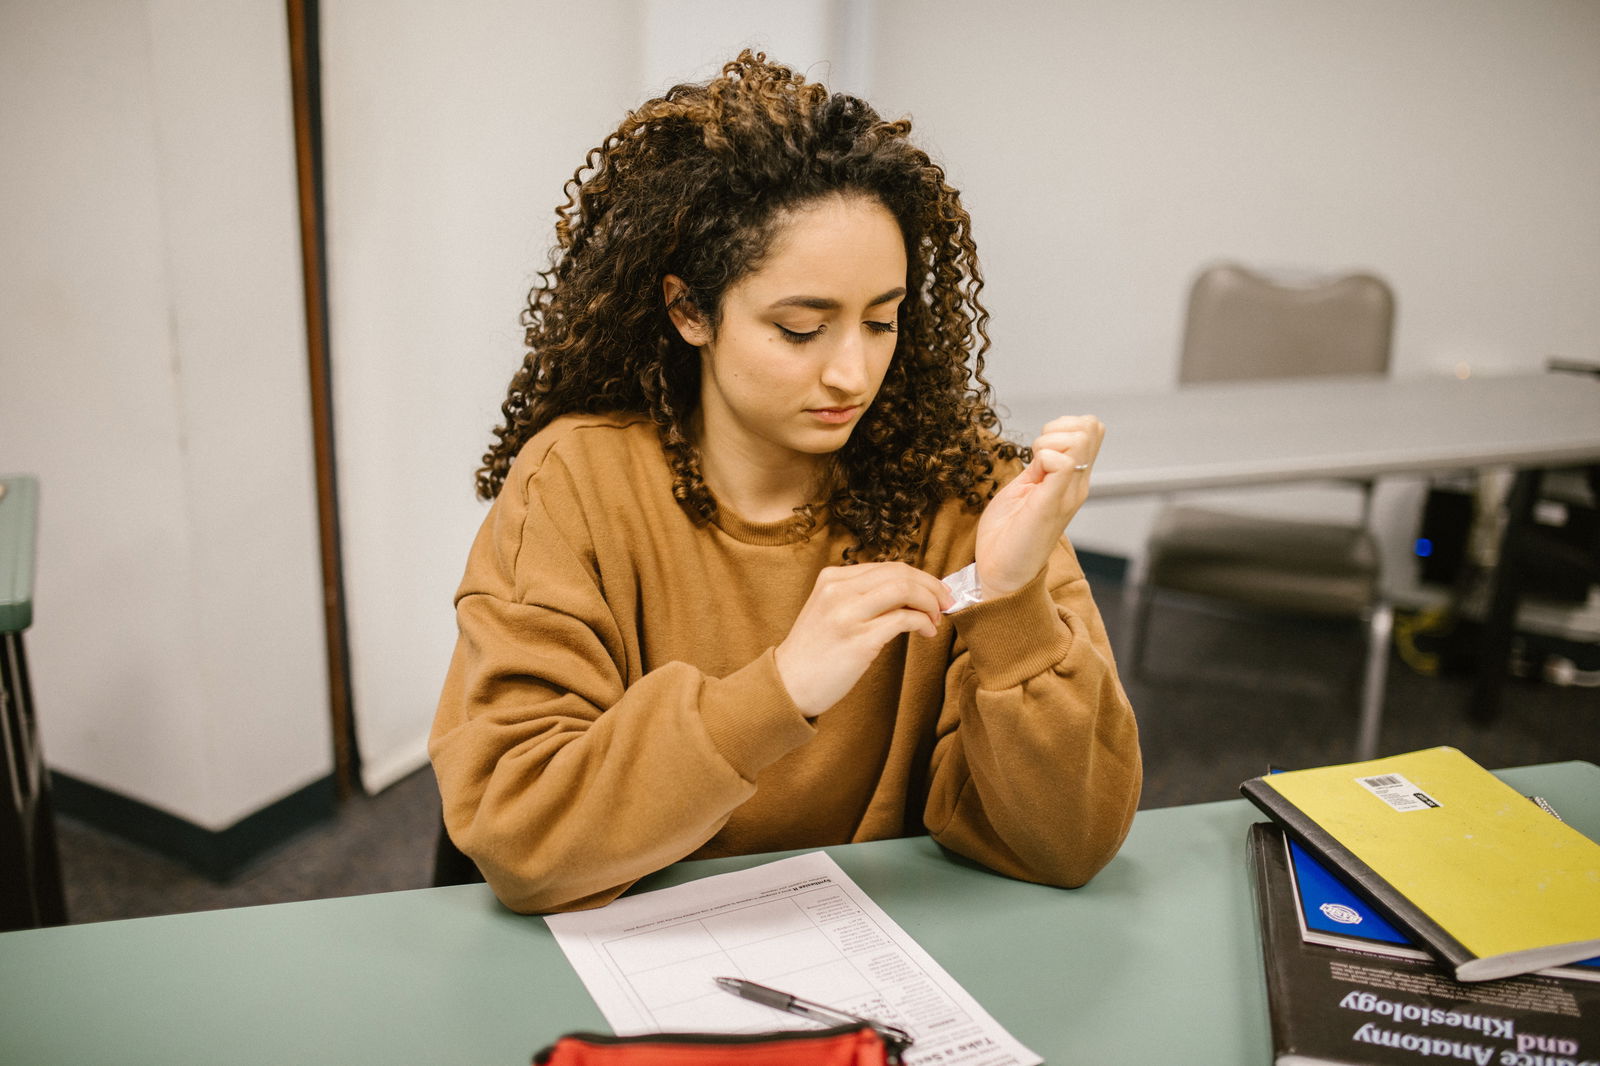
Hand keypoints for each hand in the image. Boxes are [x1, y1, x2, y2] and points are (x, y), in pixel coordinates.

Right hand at [775, 562, 953, 716]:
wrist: (788, 685)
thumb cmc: (815, 652)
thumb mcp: (829, 610)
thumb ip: (859, 596)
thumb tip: (910, 594)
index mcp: (831, 578)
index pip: (888, 566)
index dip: (920, 577)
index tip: (936, 591)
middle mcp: (838, 591)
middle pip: (900, 573)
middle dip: (932, 587)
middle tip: (947, 602)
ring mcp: (847, 614)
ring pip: (905, 590)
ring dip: (930, 603)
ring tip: (936, 619)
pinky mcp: (859, 640)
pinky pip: (904, 619)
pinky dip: (923, 623)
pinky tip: (927, 633)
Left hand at [975, 415, 1104, 599]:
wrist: (1001, 572)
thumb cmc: (1009, 533)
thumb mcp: (1026, 488)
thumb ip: (1040, 467)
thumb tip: (1049, 444)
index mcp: (1073, 480)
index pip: (1091, 429)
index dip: (1063, 425)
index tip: (1039, 447)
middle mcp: (1078, 485)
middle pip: (1090, 427)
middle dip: (1057, 428)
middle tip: (1036, 455)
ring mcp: (1069, 493)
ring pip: (1079, 438)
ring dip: (1048, 441)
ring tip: (1033, 466)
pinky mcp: (1053, 503)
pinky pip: (1061, 461)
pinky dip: (1042, 457)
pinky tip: (1032, 478)